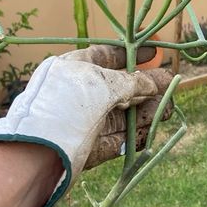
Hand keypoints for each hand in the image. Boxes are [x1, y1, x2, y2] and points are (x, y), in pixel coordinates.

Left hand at [0, 45, 172, 206]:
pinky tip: (153, 132)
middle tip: (170, 87)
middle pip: (118, 88)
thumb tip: (153, 82)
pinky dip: (134, 135)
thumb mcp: (102, 84)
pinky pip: (116, 139)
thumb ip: (131, 83)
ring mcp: (82, 122)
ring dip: (145, 112)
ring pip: (120, 115)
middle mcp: (78, 94)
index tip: (154, 52)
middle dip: (144, 87)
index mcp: (73, 69)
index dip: (130, 54)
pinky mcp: (87, 149)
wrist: (36, 153)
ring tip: (169, 110)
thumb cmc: (66, 106)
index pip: (105, 55)